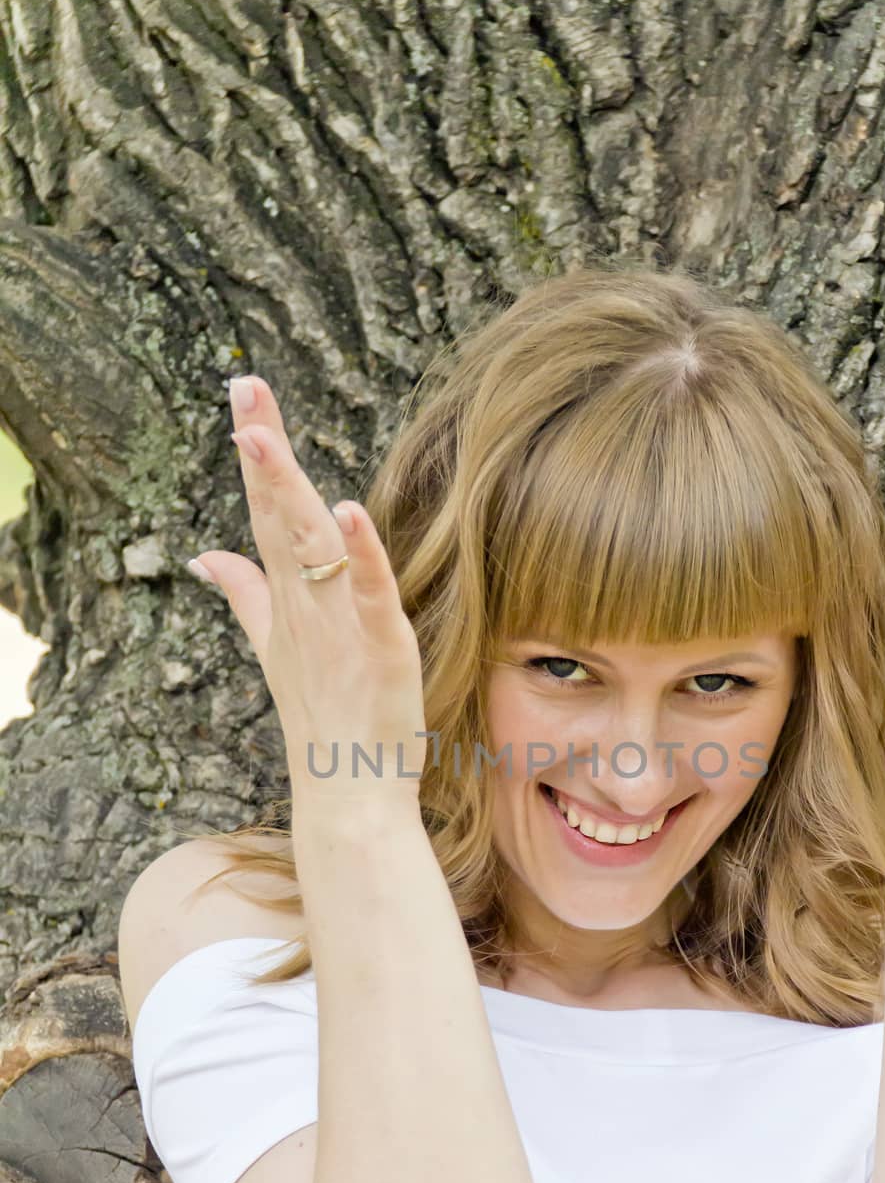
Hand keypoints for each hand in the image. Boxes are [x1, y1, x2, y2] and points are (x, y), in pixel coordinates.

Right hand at [188, 374, 427, 802]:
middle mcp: (305, 606)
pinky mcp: (381, 651)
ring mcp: (338, 628)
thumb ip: (245, 595)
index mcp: (287, 599)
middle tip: (245, 388)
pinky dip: (361, 557)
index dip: (256, 454)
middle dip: (262, 451)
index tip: (244, 394)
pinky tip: (350, 514)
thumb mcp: (276, 647)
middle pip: (280, 516)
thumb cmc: (322, 720)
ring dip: (291, 492)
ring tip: (267, 439)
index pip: (265, 512)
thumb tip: (205, 556)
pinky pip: (370, 596)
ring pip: (312, 547)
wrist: (347, 794)